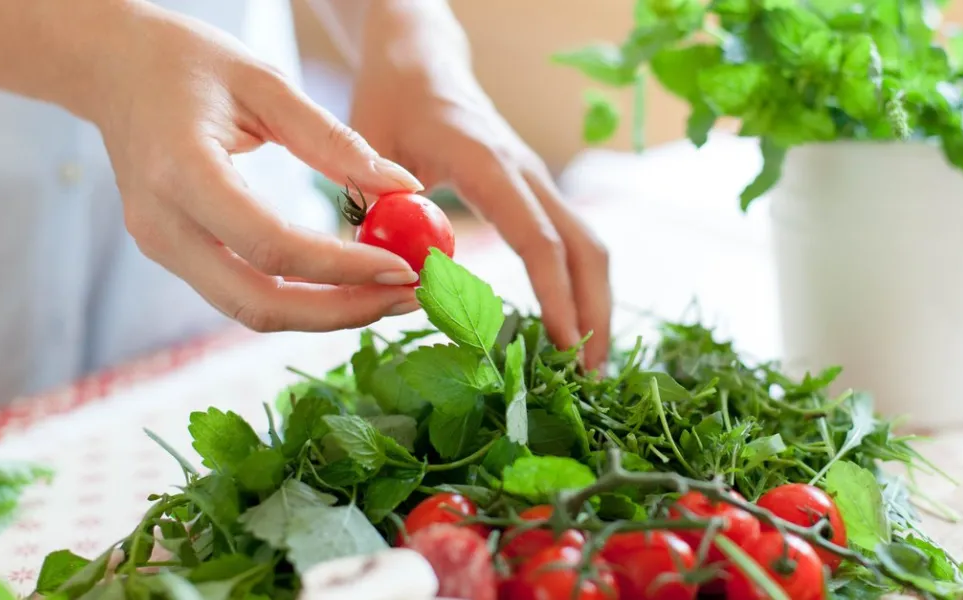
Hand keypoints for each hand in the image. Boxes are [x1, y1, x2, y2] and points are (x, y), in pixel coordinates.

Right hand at [92, 3, 427, 331]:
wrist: (111, 68)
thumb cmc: (187, 61)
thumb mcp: (265, 82)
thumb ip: (334, 139)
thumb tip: (403, 187)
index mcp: (181, 173)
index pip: (272, 246)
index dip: (341, 268)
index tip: (402, 267)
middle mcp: (163, 226)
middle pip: (260, 303)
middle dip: (343, 311)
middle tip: (409, 297)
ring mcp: (163, 248)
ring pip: (252, 311)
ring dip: (327, 314)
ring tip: (391, 294)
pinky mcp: (174, 256)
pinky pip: (243, 294)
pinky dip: (300, 298)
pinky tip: (348, 283)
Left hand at [350, 6, 611, 369]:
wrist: (420, 60)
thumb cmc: (390, 100)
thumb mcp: (366, 148)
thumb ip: (373, 208)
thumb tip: (392, 278)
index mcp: (490, 164)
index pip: (539, 238)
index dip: (556, 294)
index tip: (563, 344)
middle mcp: (527, 173)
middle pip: (585, 248)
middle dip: (594, 313)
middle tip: (589, 378)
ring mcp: (537, 183)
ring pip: (588, 248)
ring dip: (595, 306)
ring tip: (587, 368)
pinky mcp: (534, 195)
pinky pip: (570, 244)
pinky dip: (579, 289)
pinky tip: (569, 329)